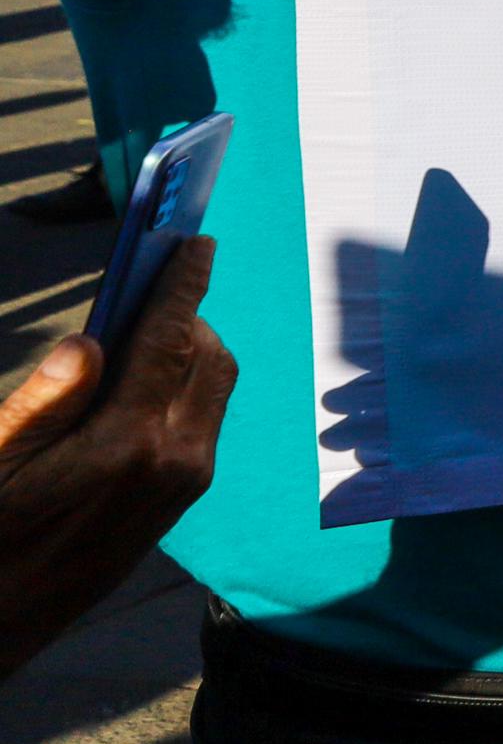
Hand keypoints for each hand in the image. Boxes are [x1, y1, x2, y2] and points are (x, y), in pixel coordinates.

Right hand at [0, 237, 235, 677]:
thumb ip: (47, 399)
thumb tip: (90, 342)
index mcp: (127, 443)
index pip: (171, 341)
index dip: (185, 285)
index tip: (196, 242)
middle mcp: (175, 460)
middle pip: (210, 358)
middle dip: (189, 316)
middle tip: (152, 288)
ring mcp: (186, 484)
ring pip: (215, 390)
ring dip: (192, 351)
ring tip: (145, 332)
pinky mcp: (181, 502)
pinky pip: (203, 423)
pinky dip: (186, 388)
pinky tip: (144, 382)